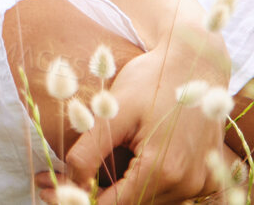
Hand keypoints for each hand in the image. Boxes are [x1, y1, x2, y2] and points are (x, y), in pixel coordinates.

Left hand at [56, 37, 231, 204]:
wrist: (197, 62)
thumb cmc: (152, 80)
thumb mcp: (113, 111)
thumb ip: (90, 150)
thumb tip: (71, 182)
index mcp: (163, 169)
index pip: (114, 204)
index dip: (79, 200)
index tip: (49, 191)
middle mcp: (186, 184)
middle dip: (92, 197)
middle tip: (51, 185)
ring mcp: (199, 182)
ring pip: (147, 201)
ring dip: (117, 194)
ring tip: (80, 178)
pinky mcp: (204, 177)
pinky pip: (166, 193)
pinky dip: (140, 187)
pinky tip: (117, 172)